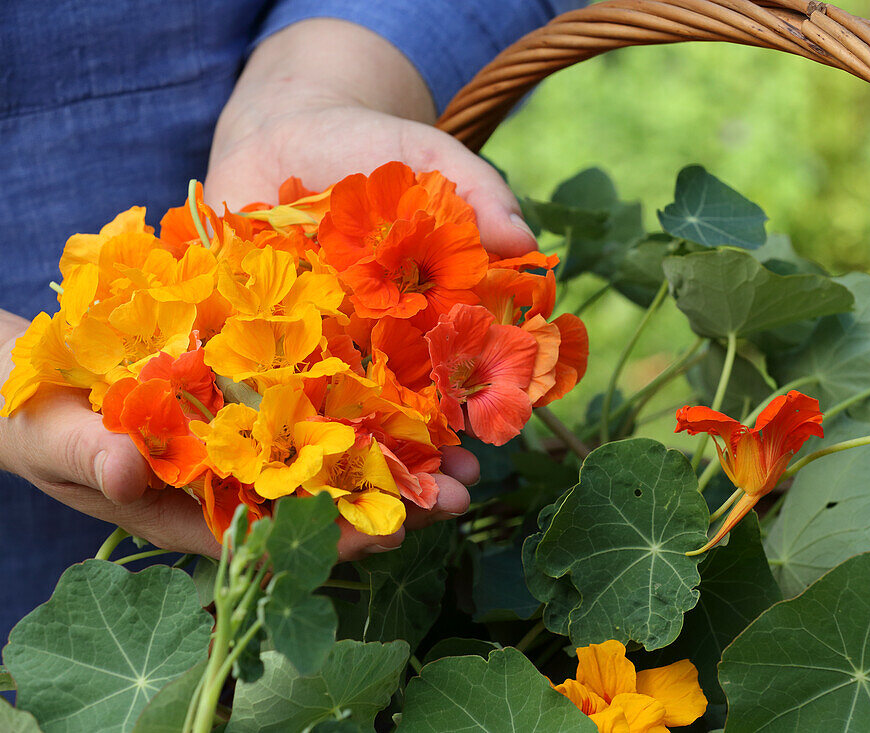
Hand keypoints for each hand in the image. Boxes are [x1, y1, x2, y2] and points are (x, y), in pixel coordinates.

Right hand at [0, 310, 475, 558]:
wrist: (35, 376)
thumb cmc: (36, 417)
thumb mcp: (54, 438)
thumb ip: (91, 454)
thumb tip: (127, 470)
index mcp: (193, 508)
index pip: (275, 532)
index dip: (333, 535)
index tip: (392, 534)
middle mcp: (235, 481)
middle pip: (323, 499)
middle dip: (391, 500)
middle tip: (460, 494)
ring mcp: (251, 440)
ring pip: (333, 454)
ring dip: (397, 454)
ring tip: (467, 454)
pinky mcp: (259, 397)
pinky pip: (318, 402)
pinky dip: (366, 401)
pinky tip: (420, 392)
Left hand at [204, 19, 514, 553]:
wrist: (285, 131)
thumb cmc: (374, 149)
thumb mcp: (429, 160)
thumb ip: (474, 193)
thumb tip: (528, 241)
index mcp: (417, 328)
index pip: (446, 394)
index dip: (463, 432)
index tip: (480, 468)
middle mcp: (362, 353)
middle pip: (387, 426)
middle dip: (414, 475)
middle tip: (439, 509)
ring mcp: (299, 353)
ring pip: (319, 429)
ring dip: (344, 479)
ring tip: (371, 524)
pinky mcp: (236, 340)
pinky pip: (240, 393)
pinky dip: (247, 434)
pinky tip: (259, 478)